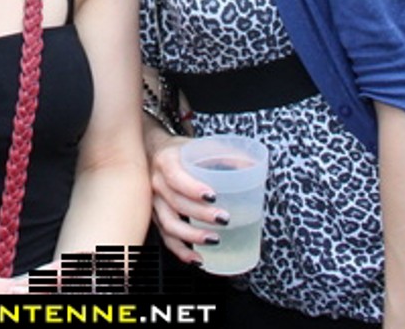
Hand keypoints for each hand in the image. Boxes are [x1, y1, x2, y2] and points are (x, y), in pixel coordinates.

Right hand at [148, 137, 225, 264]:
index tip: (213, 196)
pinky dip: (181, 251)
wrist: (154, 153)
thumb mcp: (199, 145)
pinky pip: (166, 238)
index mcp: (166, 161)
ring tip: (214, 239)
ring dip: (191, 236)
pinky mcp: (156, 217)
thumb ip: (223, 154)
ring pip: (169, 224)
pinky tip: (197, 258)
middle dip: (200, 214)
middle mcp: (156, 183)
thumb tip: (251, 165)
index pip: (175, 177)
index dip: (192, 188)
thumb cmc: (181, 151)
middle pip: (176, 203)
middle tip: (224, 219)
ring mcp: (154, 202)